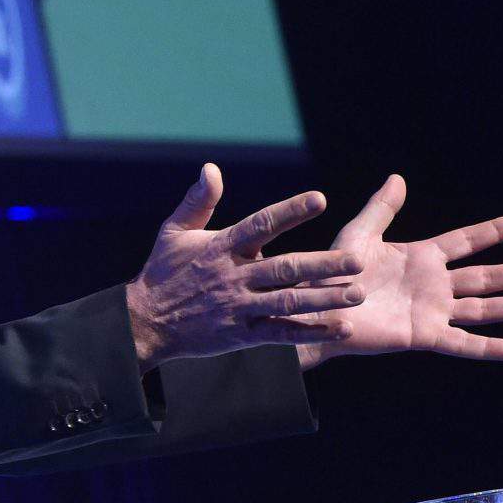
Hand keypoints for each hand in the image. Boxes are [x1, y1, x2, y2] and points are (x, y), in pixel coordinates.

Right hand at [125, 164, 365, 371]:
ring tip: (357, 294)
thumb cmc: (162, 272)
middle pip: (285, 268)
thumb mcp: (174, 231)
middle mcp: (233, 276)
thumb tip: (211, 168)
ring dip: (324, 298)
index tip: (320, 199)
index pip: (261, 225)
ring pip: (288, 302)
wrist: (144, 322)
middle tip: (358, 260)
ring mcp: (238, 306)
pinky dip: (310, 332)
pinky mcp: (241, 334)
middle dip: (323, 264)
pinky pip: (280, 333)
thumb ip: (198, 201)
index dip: (290, 212)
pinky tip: (339, 328)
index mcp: (221, 247)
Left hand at [295, 175, 502, 369]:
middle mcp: (432, 285)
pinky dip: (485, 347)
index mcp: (421, 257)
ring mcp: (430, 311)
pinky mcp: (421, 335)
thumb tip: (398, 178)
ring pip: (480, 308)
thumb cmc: (332, 273)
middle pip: (483, 278)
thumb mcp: (359, 235)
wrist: (315, 309)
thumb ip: (381, 209)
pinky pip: (459, 342)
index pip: (466, 242)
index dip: (493, 232)